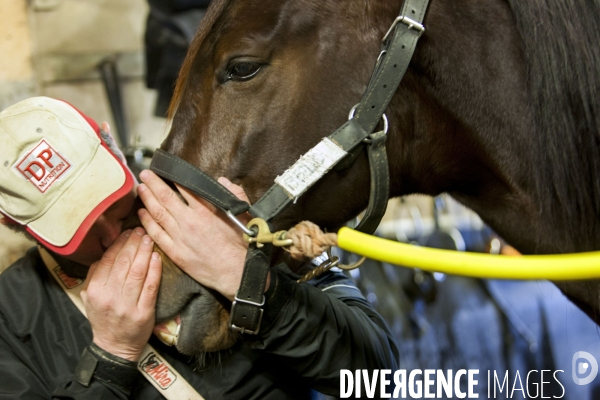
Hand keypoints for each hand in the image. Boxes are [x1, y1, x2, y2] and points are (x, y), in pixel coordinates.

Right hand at [81, 227, 161, 360]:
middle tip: (141, 231)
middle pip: (124, 263)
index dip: (119, 244)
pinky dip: (155, 270)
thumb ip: (95, 275)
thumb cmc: (103, 318)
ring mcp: (128, 305)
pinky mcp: (144, 312)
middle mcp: (110, 296)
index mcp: (96, 290)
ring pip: (137, 272)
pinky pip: (151, 286)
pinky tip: (157, 258)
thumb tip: (106, 251)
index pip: (108, 260)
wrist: (114, 346)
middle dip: (134, 243)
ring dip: (144, 252)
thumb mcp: (90, 297)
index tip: (128, 232)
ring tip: (149, 239)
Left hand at [137, 170, 256, 300]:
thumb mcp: (244, 214)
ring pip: (158, 213)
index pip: (184, 188)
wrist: (235, 272)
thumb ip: (234, 193)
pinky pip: (157, 234)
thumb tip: (222, 181)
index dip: (172, 177)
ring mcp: (180, 237)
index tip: (164, 170)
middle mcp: (189, 221)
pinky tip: (141, 213)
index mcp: (206, 210)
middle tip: (145, 173)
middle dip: (153, 183)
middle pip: (165, 197)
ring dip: (147, 199)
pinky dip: (147, 222)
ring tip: (140, 188)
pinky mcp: (175, 252)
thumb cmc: (241, 244)